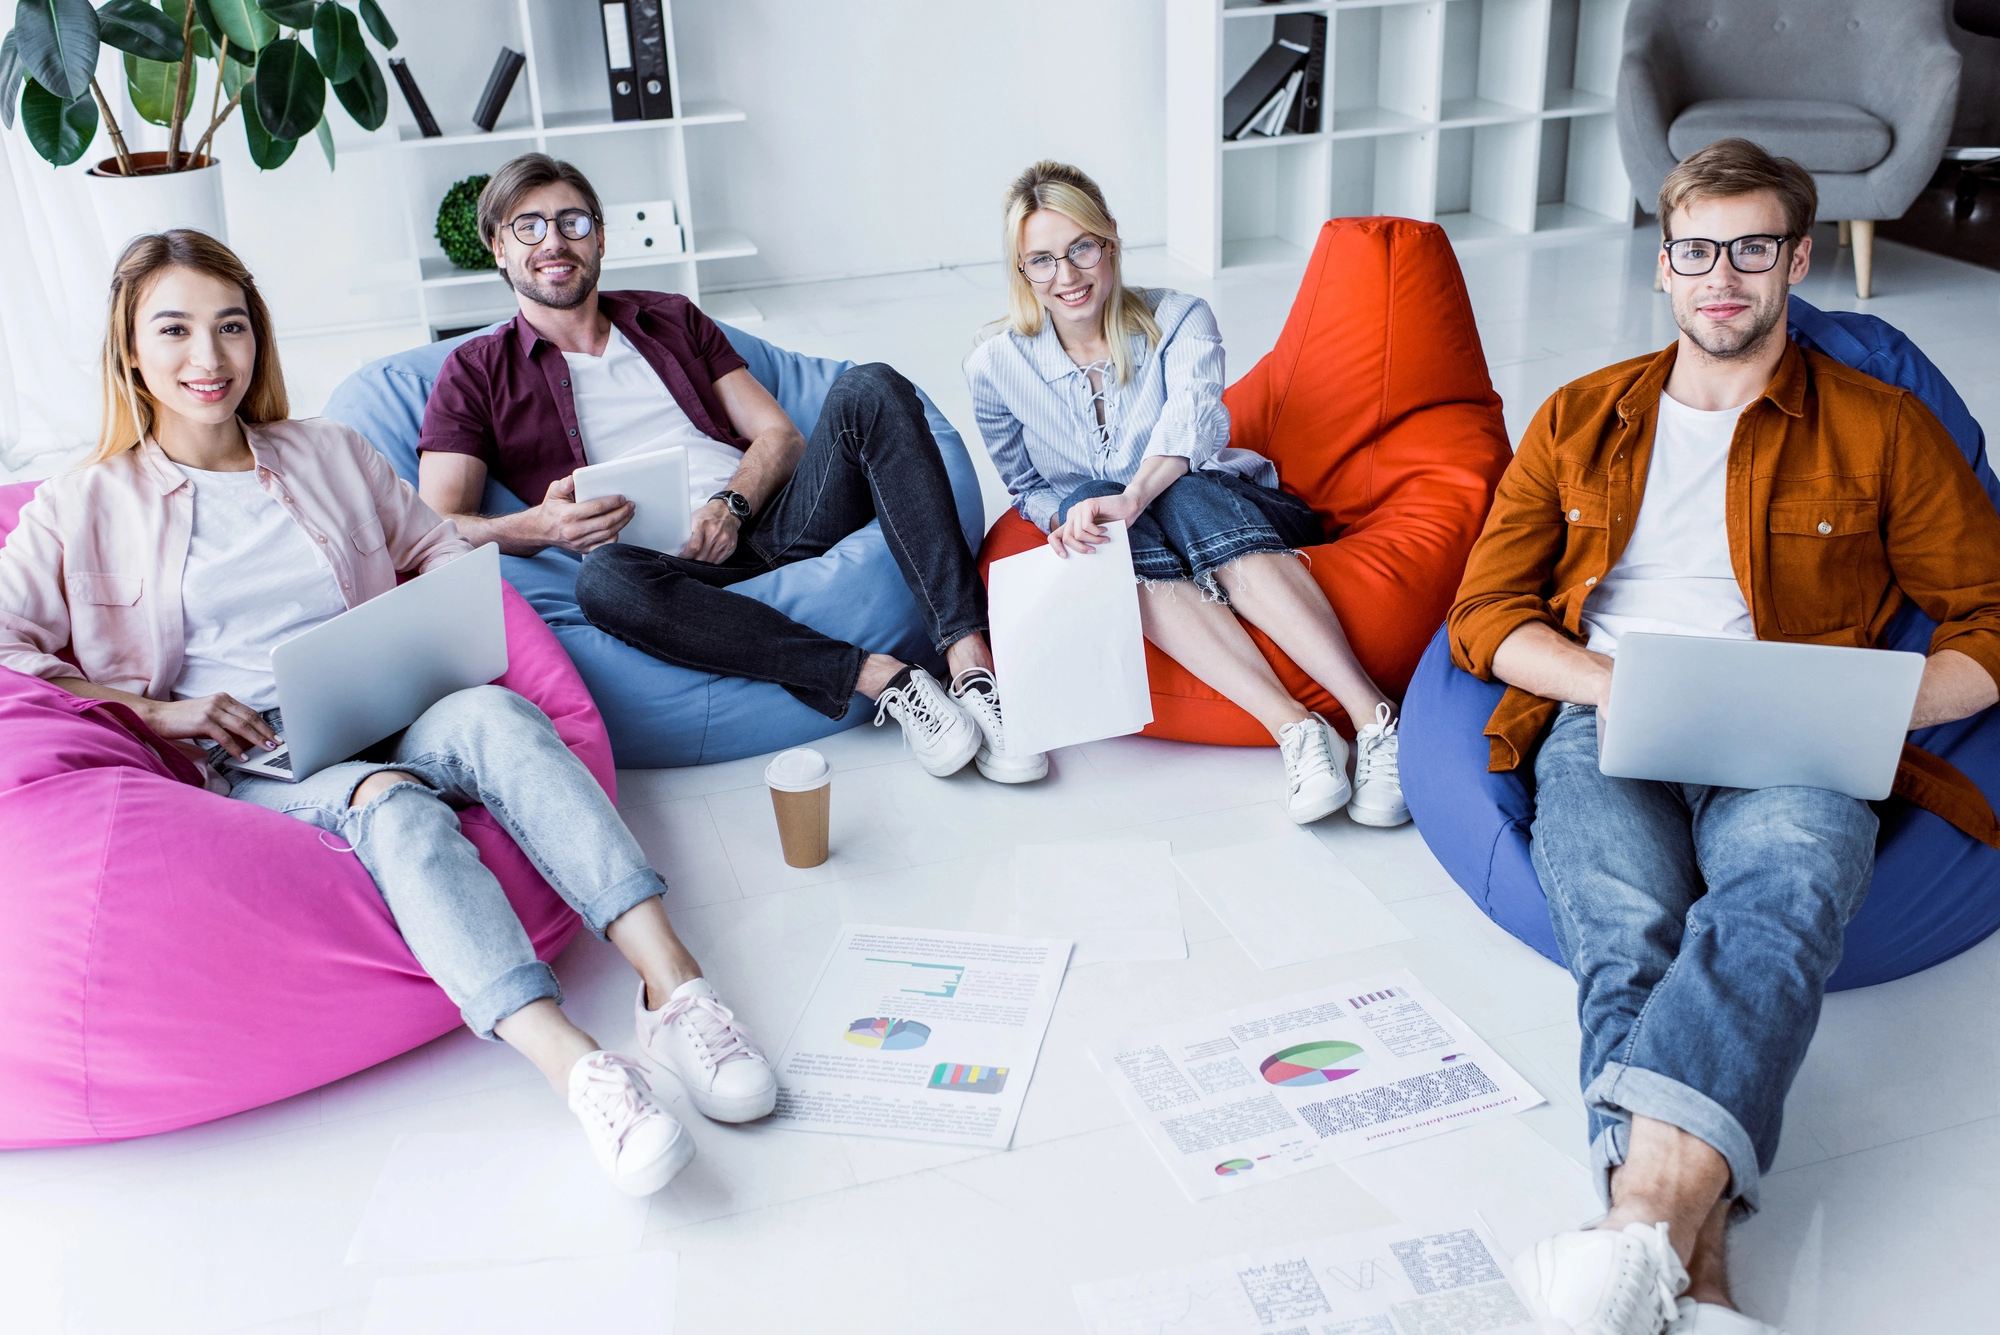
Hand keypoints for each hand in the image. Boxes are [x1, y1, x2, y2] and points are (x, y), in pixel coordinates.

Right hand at [133, 693, 277, 759]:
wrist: (156, 717)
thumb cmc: (182, 719)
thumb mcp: (208, 717)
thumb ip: (226, 723)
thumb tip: (247, 739)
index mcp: (223, 698)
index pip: (250, 712)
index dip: (264, 724)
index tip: (275, 734)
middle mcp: (219, 701)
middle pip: (250, 718)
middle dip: (266, 732)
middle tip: (278, 743)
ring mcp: (211, 710)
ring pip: (241, 726)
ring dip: (257, 739)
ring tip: (267, 749)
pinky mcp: (203, 722)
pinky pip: (225, 738)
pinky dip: (236, 749)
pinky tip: (243, 757)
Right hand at [537, 475, 632, 552]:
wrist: (541, 530)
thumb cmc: (551, 510)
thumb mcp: (554, 493)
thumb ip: (563, 485)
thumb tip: (572, 479)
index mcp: (568, 515)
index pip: (596, 508)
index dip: (612, 502)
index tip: (621, 498)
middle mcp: (574, 530)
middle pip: (606, 522)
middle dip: (621, 513)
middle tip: (630, 506)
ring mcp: (579, 542)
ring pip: (607, 534)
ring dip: (621, 523)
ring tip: (628, 514)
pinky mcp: (582, 549)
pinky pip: (603, 547)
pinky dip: (614, 539)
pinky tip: (619, 529)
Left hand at [679, 499, 740, 563]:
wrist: (726, 511)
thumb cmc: (707, 516)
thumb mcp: (694, 518)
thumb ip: (687, 533)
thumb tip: (680, 547)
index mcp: (702, 525)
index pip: (694, 546)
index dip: (686, 555)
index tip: (683, 556)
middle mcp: (714, 533)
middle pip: (701, 557)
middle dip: (693, 559)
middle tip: (690, 557)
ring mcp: (724, 540)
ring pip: (710, 561)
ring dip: (702, 561)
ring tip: (699, 555)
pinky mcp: (730, 546)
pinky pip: (718, 561)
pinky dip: (711, 561)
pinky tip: (708, 555)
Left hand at [1048, 492, 1142, 558]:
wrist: (1129, 507)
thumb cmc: (1115, 523)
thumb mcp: (1096, 537)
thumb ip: (1084, 542)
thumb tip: (1074, 559)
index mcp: (1072, 522)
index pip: (1054, 536)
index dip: (1056, 548)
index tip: (1065, 557)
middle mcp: (1073, 514)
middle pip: (1067, 538)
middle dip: (1080, 548)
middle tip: (1093, 551)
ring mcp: (1079, 507)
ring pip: (1078, 534)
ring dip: (1093, 540)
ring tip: (1105, 539)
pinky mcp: (1088, 504)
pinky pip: (1086, 526)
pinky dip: (1097, 532)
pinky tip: (1105, 529)